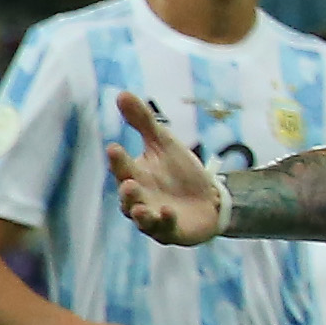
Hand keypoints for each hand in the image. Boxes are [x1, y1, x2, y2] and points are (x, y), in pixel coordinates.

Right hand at [107, 92, 225, 244]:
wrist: (210, 199)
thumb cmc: (180, 171)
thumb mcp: (164, 142)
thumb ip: (143, 121)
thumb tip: (122, 93)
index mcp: (135, 176)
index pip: (122, 168)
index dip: (117, 159)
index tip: (114, 147)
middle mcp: (140, 199)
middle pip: (128, 198)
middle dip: (127, 192)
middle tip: (130, 183)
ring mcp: (155, 218)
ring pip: (141, 219)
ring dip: (140, 213)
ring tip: (142, 207)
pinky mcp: (173, 231)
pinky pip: (165, 230)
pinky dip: (165, 222)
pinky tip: (169, 211)